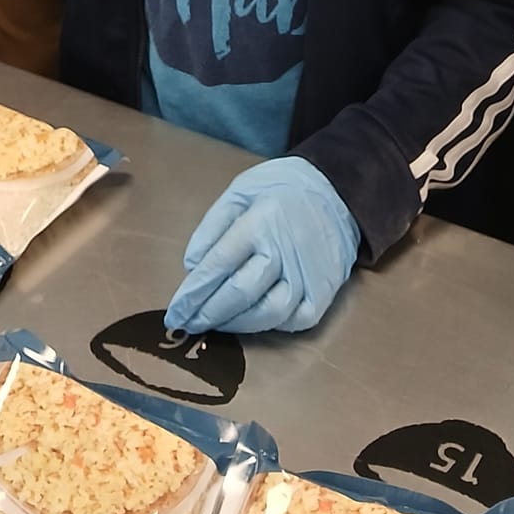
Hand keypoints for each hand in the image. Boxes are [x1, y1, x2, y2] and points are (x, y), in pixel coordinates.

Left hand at [164, 157, 359, 334]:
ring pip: (268, 313)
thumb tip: (191, 267)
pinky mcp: (325, 290)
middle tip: (187, 324)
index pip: (219, 264)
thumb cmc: (283, 188)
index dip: (193, 293)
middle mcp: (285, 250)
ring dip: (236, 324)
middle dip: (208, 313)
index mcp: (261, 221)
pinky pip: (295, 320)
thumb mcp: (241, 190)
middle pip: (240, 293)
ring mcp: (308, 273)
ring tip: (215, 323)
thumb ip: (213, 226)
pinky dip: (271, 325)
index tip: (175, 311)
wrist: (338, 189)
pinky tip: (253, 319)